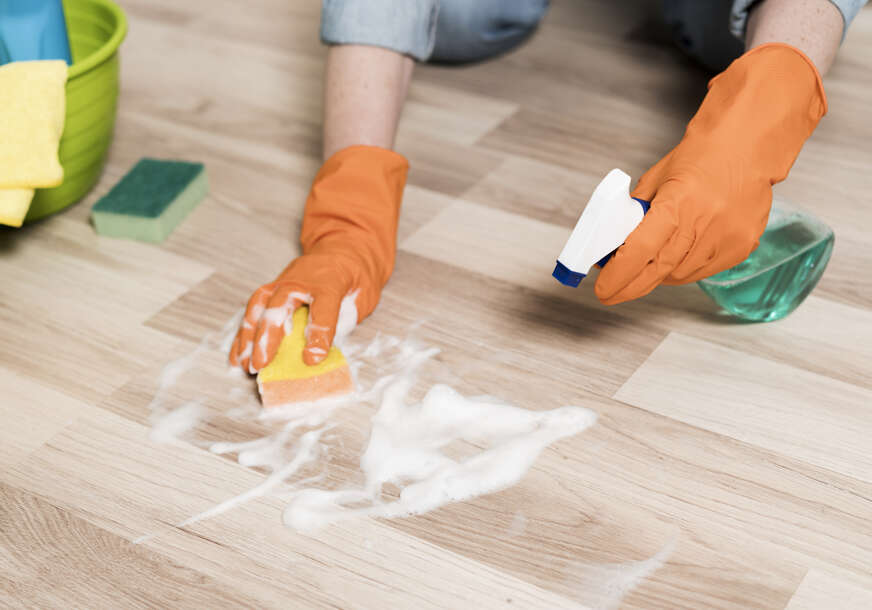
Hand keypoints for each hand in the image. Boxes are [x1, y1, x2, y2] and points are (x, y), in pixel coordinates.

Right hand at [229, 145, 408, 371]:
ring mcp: (282, 283)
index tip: (311, 359)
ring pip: (259, 308)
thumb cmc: (354, 278)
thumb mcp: (363, 297)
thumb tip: (325, 349)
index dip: (318, 335)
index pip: (323, 309)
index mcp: (330, 282)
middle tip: (261, 365)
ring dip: (248, 337)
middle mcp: (300, 281)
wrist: (342, 249)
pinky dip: (243, 334)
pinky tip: (239, 355)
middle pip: (279, 307)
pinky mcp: (271, 289)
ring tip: (245, 364)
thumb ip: (346, 321)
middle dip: (268, 337)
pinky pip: (253, 311)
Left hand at [595, 43, 825, 304]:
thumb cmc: (699, 158)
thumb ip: (634, 214)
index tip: (602, 288)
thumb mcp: (655, 180)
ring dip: (658, 277)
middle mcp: (704, 223)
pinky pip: (703, 272)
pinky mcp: (741, 247)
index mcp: (677, 203)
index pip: (640, 251)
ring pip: (680, 275)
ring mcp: (726, 238)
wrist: (746, 146)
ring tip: (646, 268)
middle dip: (630, 286)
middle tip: (611, 293)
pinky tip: (675, 260)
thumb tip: (613, 246)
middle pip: (658, 271)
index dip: (618, 275)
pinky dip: (683, 271)